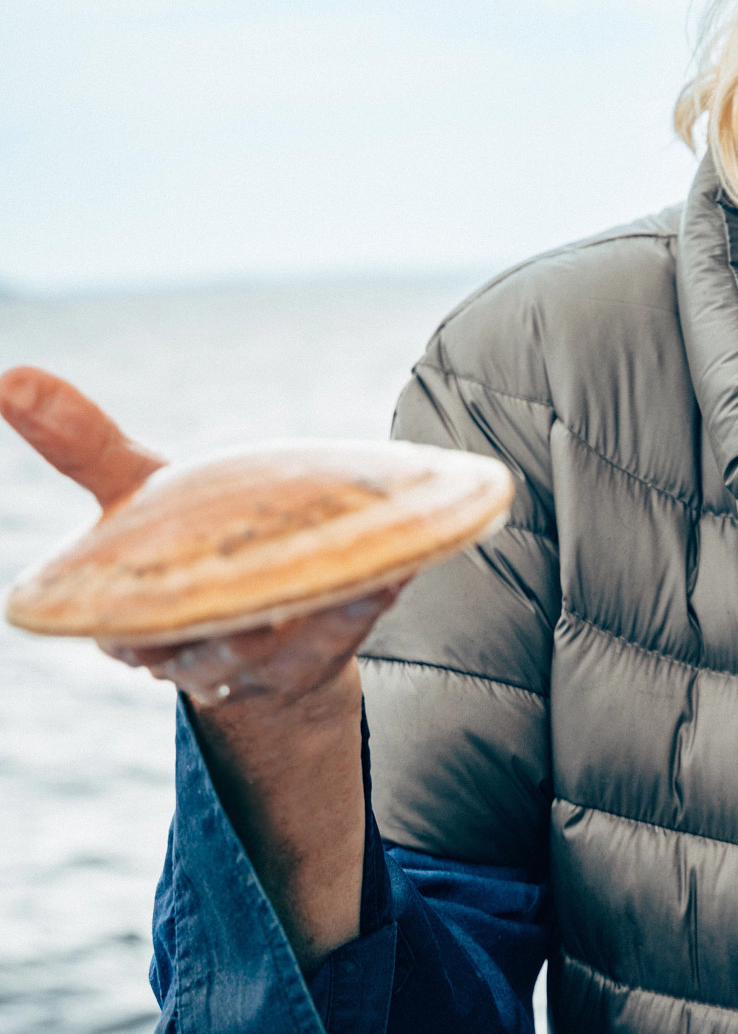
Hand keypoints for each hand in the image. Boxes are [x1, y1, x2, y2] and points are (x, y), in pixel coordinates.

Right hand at [0, 365, 392, 964]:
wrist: (256, 635)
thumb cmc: (181, 544)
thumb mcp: (134, 493)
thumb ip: (82, 444)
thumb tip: (10, 374)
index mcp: (128, 621)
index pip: (117, 619)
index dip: (128, 618)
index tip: (141, 605)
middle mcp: (190, 651)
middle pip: (203, 639)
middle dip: (225, 615)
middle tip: (247, 578)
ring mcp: (261, 659)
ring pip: (284, 638)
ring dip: (319, 605)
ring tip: (355, 566)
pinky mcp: (322, 653)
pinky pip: (348, 626)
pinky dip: (372, 594)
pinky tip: (402, 558)